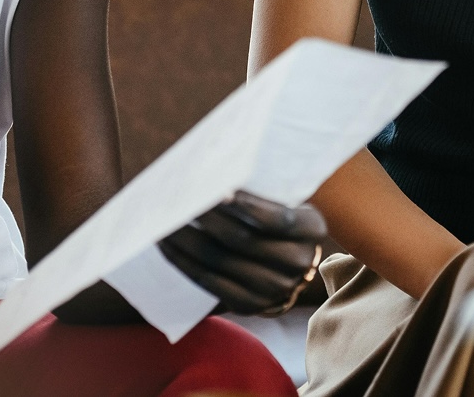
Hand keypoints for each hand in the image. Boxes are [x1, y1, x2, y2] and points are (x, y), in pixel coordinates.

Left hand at [158, 191, 327, 314]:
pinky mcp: (250, 305)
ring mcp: (274, 289)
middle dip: (205, 219)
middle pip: (242, 240)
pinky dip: (184, 262)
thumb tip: (214, 169)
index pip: (276, 218)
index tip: (218, 189)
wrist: (292, 264)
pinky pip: (209, 282)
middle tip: (177, 199)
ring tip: (163, 220)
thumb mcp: (285, 199)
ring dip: (186, 240)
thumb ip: (261, 190)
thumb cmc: (278, 217)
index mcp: (311, 229)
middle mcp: (297, 263)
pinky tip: (167, 245)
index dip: (246, 206)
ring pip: (220, 261)